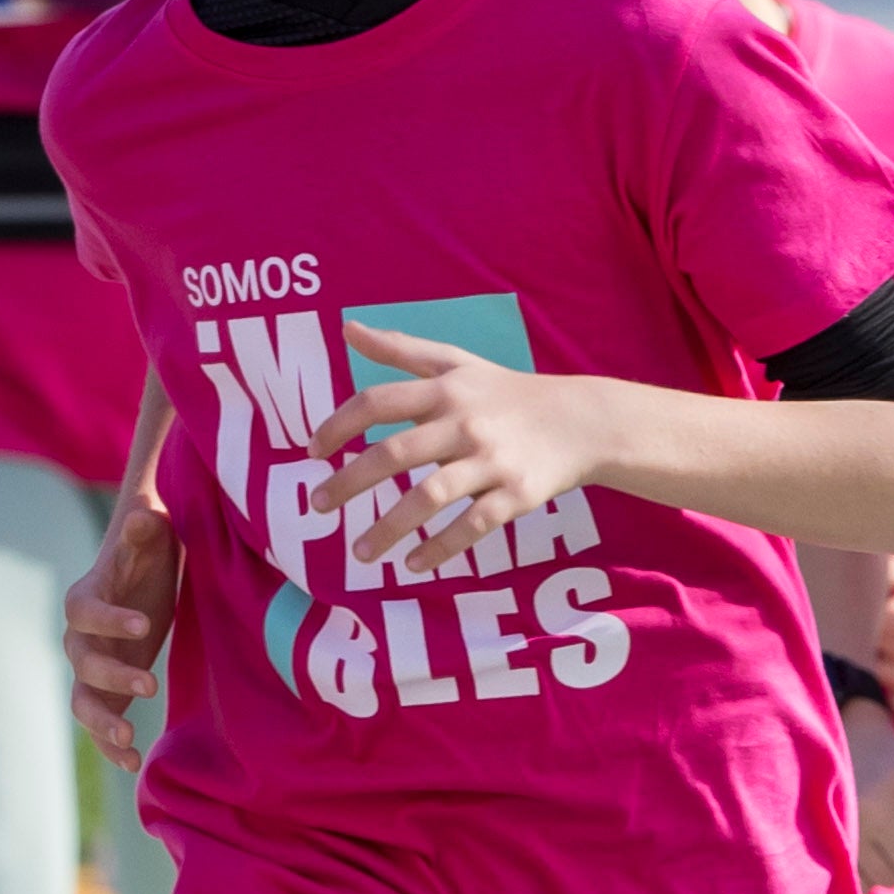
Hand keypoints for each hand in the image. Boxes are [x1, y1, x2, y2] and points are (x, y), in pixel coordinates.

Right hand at [64, 495, 180, 759]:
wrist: (145, 577)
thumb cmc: (149, 550)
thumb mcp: (153, 533)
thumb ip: (144, 528)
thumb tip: (143, 517)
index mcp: (85, 598)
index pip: (85, 612)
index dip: (109, 620)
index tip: (145, 625)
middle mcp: (80, 638)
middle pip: (82, 663)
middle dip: (113, 675)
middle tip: (151, 683)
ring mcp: (92, 670)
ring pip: (83, 701)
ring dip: (102, 722)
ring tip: (130, 738)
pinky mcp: (109, 692)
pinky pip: (100, 724)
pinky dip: (111, 745)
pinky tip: (134, 763)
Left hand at [304, 327, 608, 578]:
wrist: (582, 421)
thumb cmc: (506, 392)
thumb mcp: (456, 363)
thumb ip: (400, 349)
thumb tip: (346, 328)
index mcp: (444, 390)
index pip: (378, 402)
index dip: (338, 426)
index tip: (311, 453)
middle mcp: (464, 424)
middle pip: (395, 453)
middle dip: (349, 482)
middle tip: (317, 506)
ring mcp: (492, 461)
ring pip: (430, 497)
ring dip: (389, 528)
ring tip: (361, 554)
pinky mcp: (518, 494)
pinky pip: (473, 526)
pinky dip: (441, 548)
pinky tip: (414, 565)